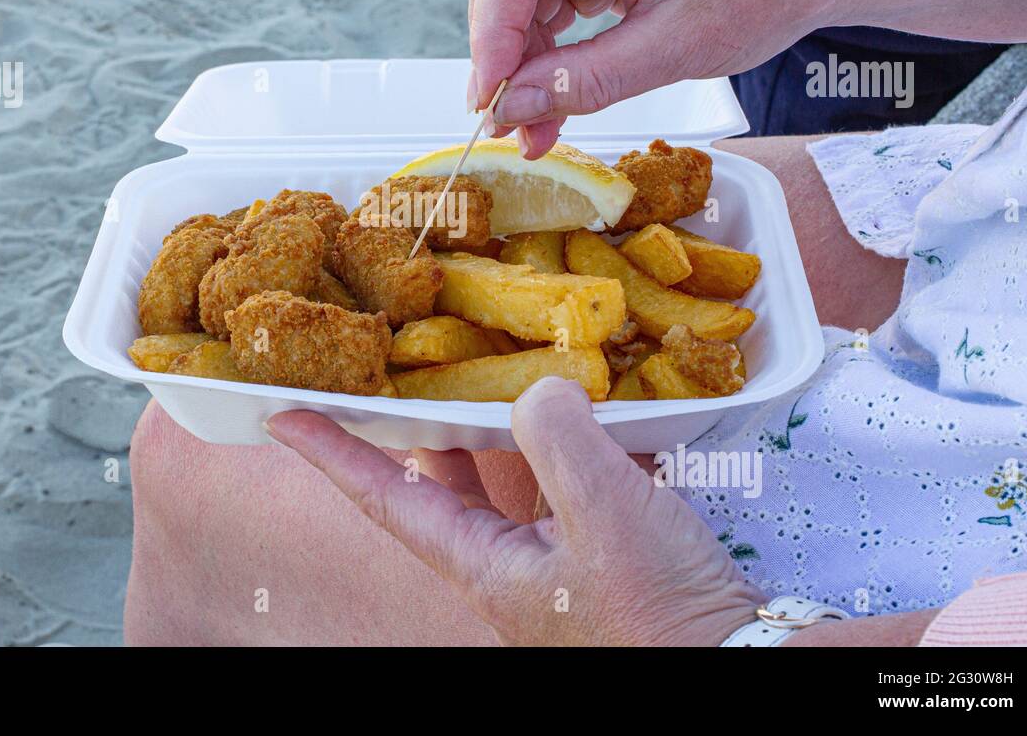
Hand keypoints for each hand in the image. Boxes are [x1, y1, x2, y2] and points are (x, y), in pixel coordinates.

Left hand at [266, 376, 763, 645]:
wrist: (744, 662)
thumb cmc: (661, 613)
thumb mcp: (605, 512)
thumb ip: (558, 437)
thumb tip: (541, 392)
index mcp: (485, 562)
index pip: (387, 497)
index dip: (332, 452)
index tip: (282, 412)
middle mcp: (512, 562)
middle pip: (448, 480)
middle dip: (427, 421)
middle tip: (406, 365)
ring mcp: (562, 560)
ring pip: (514, 477)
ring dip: (507, 422)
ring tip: (497, 365)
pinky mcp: (611, 554)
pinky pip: (580, 485)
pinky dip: (583, 443)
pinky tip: (606, 406)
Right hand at [465, 0, 843, 156]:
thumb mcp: (675, 49)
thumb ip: (586, 81)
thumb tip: (510, 110)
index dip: (490, 34)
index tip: (489, 100)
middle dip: (500, 52)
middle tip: (506, 123)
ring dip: (517, 57)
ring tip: (531, 124)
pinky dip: (539, 48)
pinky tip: (548, 95)